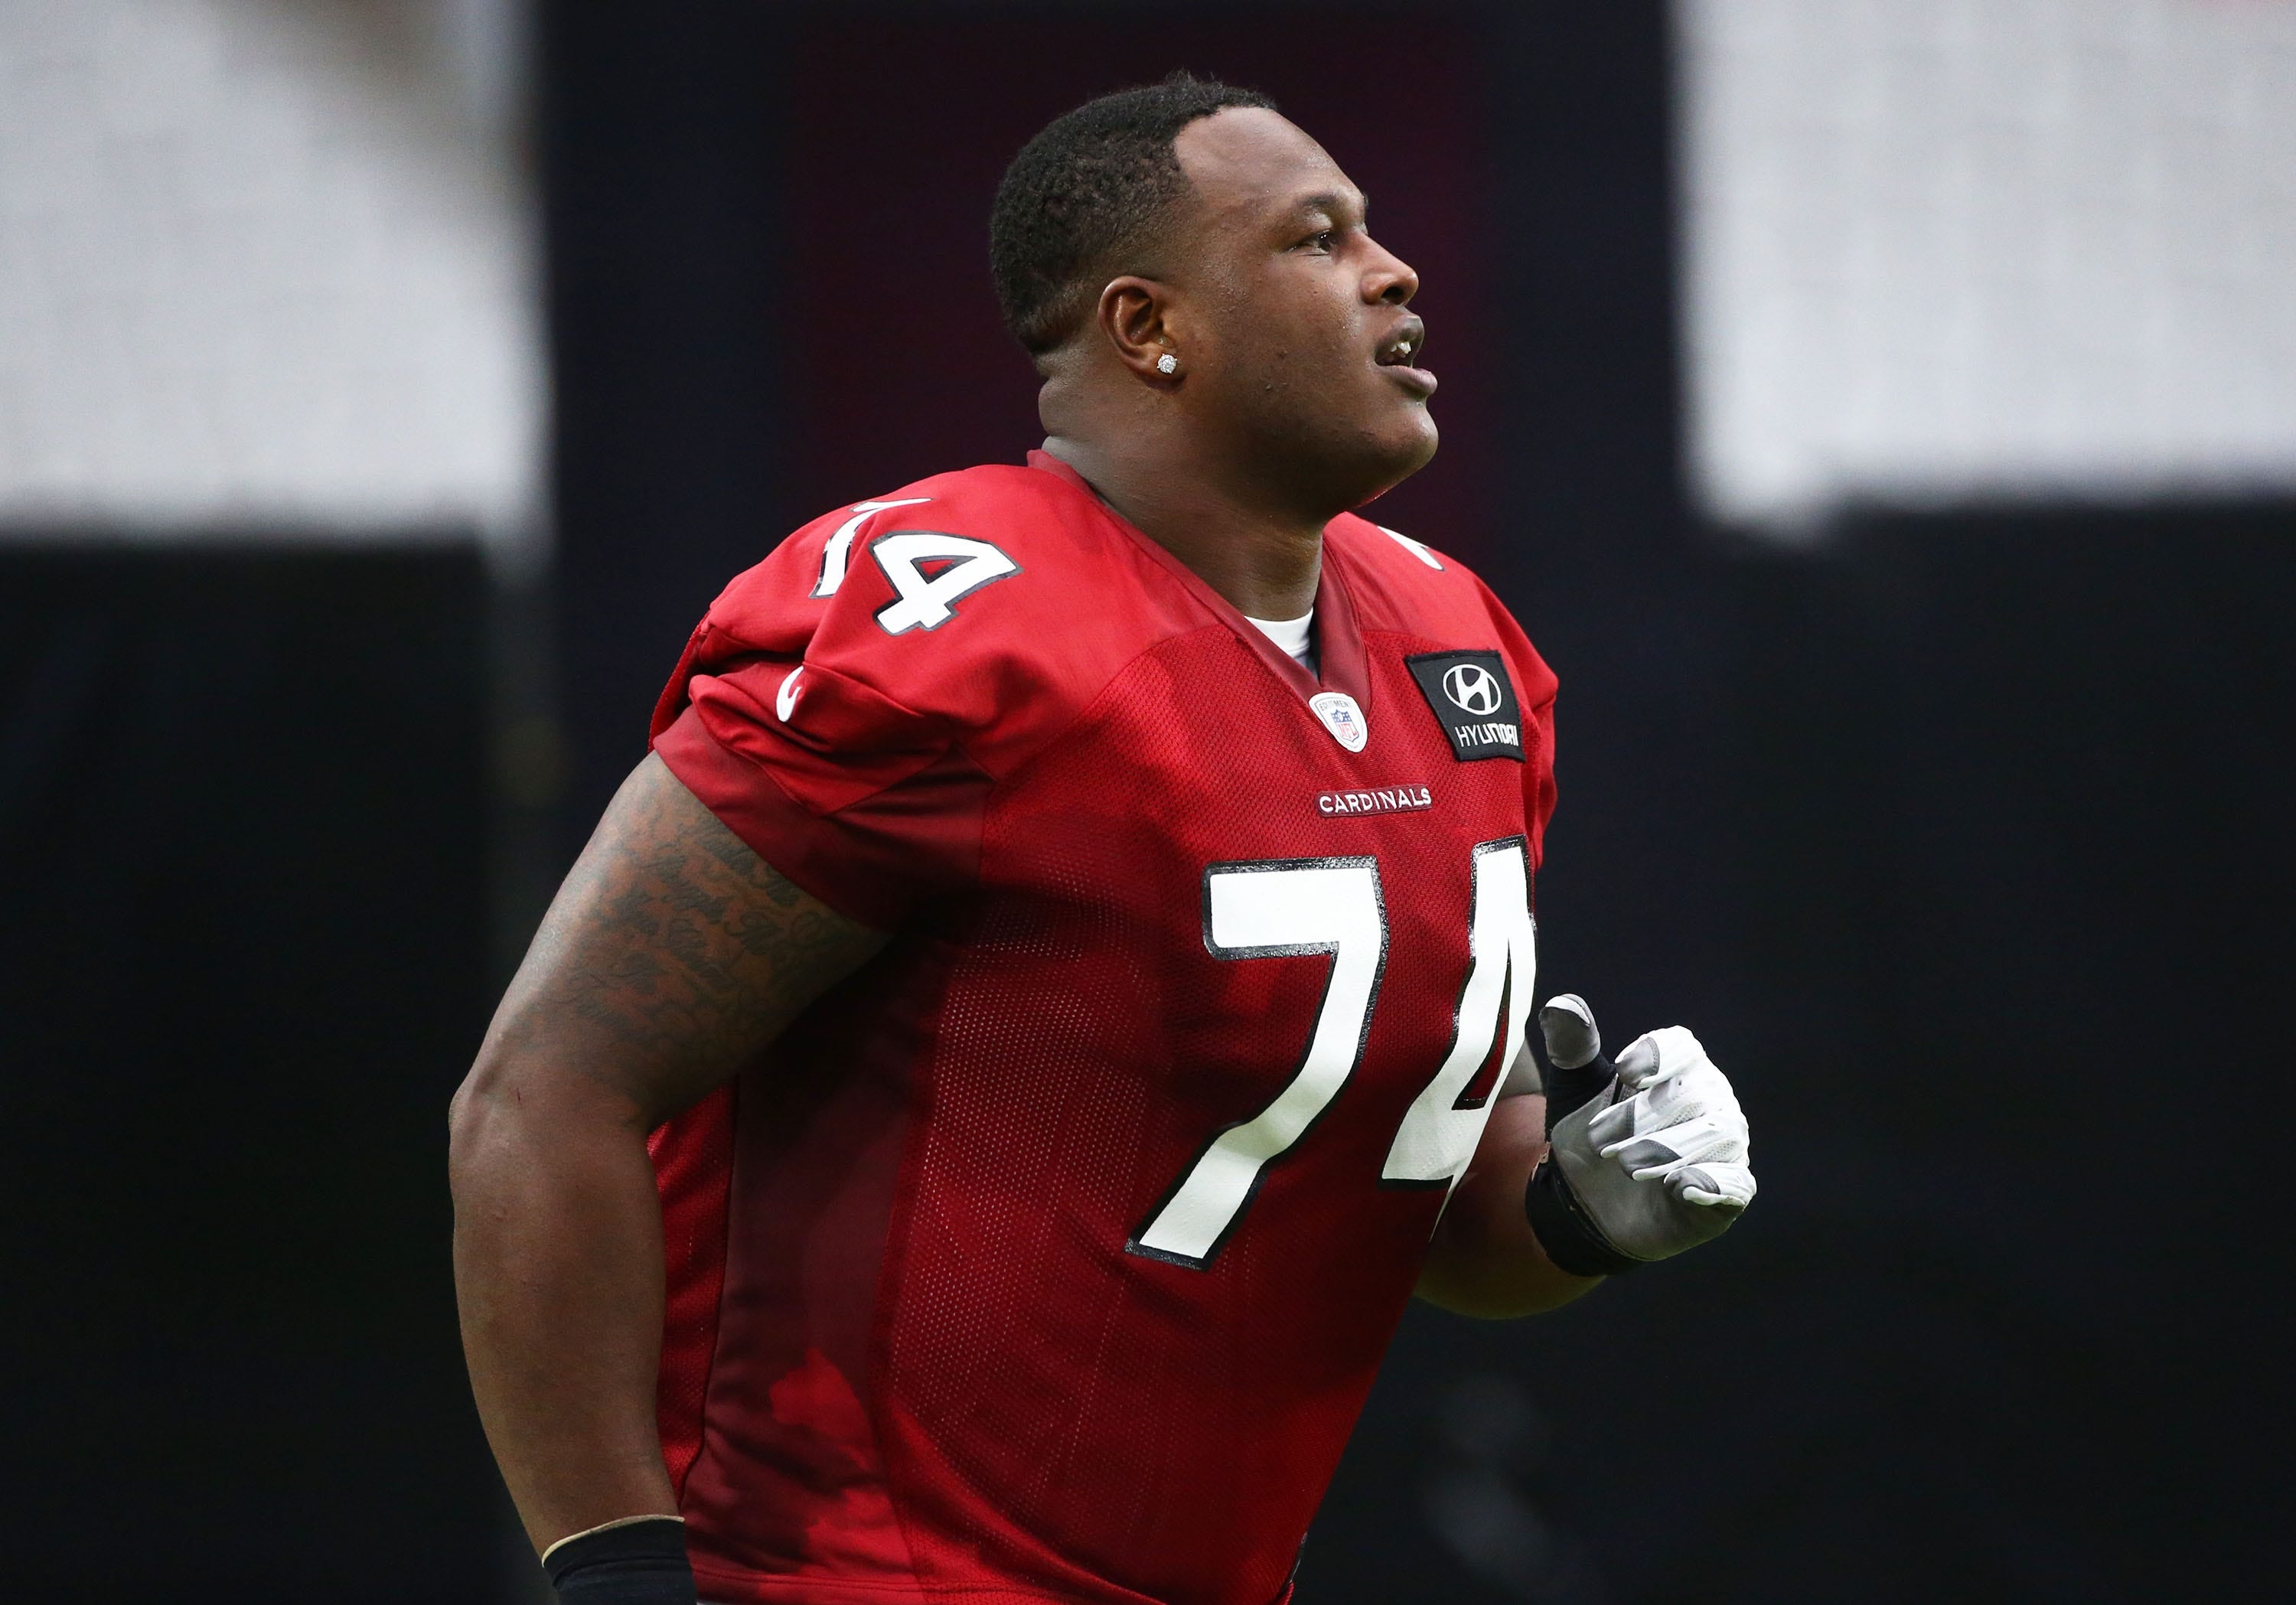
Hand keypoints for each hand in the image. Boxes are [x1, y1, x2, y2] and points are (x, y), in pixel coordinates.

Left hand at [1524, 1000, 1754, 1275]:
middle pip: (1693, 1093)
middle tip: (1601, 1142)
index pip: (1682, 1047)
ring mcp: (1724, 1147)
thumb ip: (1571, 1049)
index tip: (1623, 1074)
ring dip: (1669, 1148)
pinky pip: (1736, 1184)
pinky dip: (1713, 1185)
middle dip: (1643, 1117)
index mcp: (1678, 1069)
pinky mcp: (1728, 1192)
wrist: (1586, 1202)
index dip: (1657, 1056)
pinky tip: (1680, 1187)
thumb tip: (1561, 1006)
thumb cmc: (1590, 1136)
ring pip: (1716, 1134)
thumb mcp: (1573, 1093)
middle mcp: (1711, 1101)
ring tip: (1627, 1167)